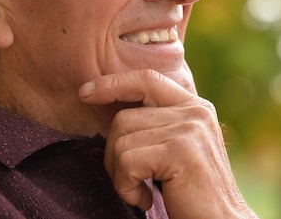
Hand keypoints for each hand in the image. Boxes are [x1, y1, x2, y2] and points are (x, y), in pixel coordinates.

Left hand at [78, 69, 257, 218]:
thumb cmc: (192, 194)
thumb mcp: (178, 149)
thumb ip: (158, 125)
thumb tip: (113, 112)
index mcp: (195, 107)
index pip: (146, 79)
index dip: (112, 83)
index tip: (85, 92)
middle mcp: (195, 111)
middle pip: (124, 118)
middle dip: (113, 155)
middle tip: (130, 182)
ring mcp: (190, 129)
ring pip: (121, 142)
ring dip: (121, 176)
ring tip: (142, 192)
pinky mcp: (181, 151)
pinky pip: (127, 162)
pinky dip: (127, 188)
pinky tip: (147, 200)